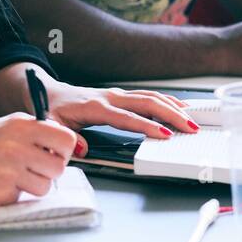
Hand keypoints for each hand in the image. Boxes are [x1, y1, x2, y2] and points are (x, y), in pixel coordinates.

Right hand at [0, 113, 77, 203]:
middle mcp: (18, 147)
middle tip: (34, 169)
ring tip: (13, 176)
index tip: (54, 154)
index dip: (63, 150)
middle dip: (49, 171)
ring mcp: (9, 171)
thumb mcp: (6, 126)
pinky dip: (13, 194)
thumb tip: (64, 148)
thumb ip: (35, 133)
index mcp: (22, 126)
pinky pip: (22, 198)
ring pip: (45, 187)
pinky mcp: (0, 193)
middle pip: (58, 167)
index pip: (66, 139)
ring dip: (33, 186)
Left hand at [42, 79, 197, 157]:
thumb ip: (65, 138)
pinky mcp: (121, 96)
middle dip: (171, 114)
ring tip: (192, 120)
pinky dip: (166, 101)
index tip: (165, 134)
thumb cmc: (52, 110)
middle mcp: (110, 97)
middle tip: (190, 128)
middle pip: (146, 103)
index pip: (127, 118)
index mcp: (95, 107)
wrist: (49, 92)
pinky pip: (147, 97)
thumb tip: (82, 149)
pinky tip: (179, 108)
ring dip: (173, 107)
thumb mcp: (50, 125)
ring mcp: (117, 95)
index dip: (147, 126)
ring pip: (150, 97)